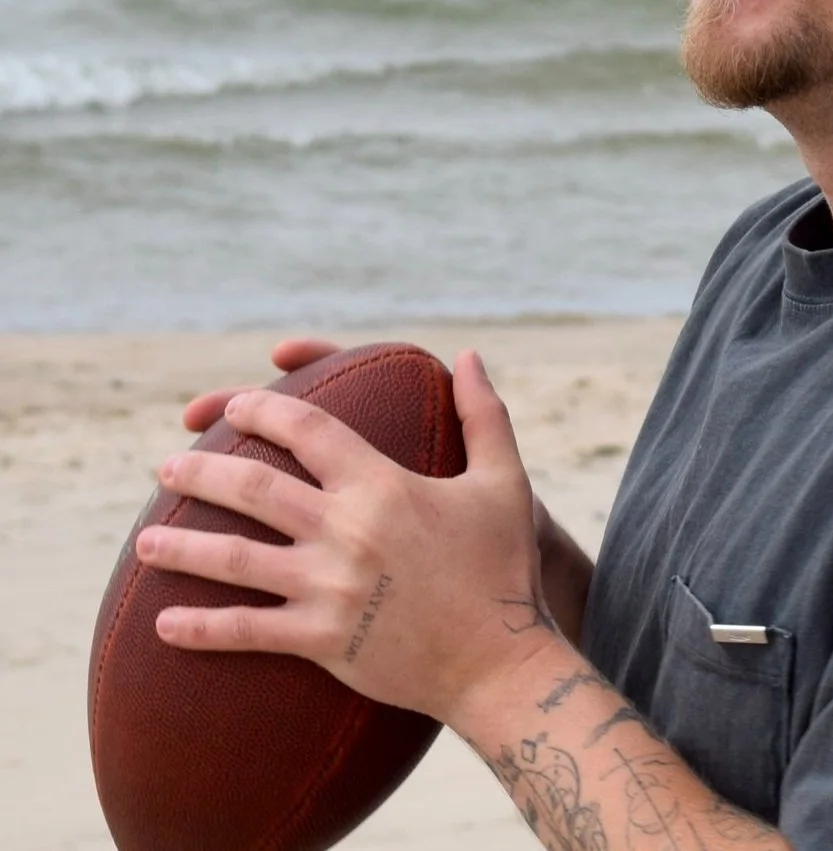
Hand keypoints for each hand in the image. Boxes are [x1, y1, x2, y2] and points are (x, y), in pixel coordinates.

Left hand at [138, 350, 558, 725]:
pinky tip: (163, 624)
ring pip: (235, 559)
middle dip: (203, 470)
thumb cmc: (503, 565)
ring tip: (145, 538)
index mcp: (385, 485)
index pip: (309, 429)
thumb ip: (483, 414)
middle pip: (255, 487)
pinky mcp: (321, 640)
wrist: (500, 660)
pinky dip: (200, 628)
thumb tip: (472, 354)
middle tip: (168, 464)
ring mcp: (329, 588)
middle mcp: (348, 531)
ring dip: (183, 546)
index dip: (267, 409)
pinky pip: (247, 631)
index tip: (236, 403)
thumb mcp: (504, 479)